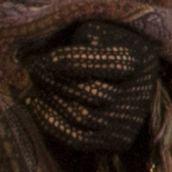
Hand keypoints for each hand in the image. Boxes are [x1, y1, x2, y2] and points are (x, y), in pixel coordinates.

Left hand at [24, 17, 166, 158]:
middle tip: (33, 70)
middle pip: (88, 91)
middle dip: (54, 80)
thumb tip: (67, 57)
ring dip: (50, 100)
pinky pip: (77, 138)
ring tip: (34, 85)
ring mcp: (126, 120)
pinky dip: (50, 122)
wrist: (127, 77)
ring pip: (80, 115)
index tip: (46, 59)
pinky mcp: (114, 140)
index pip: (104, 64)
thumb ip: (89, 37)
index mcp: (137, 60)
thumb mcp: (102, 31)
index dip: (70, 62)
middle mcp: (138, 94)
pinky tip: (33, 104)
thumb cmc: (106, 46)